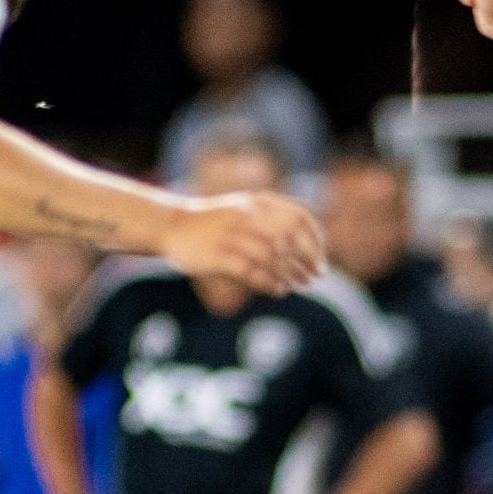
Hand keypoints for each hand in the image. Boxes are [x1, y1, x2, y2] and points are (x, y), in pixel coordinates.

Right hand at [159, 193, 323, 297]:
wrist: (172, 225)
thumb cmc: (216, 223)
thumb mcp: (246, 211)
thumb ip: (275, 223)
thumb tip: (312, 251)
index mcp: (257, 203)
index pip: (299, 218)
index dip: (315, 241)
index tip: (321, 261)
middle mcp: (246, 215)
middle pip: (288, 238)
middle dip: (307, 260)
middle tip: (315, 277)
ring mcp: (230, 234)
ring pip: (271, 256)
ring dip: (290, 274)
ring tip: (298, 286)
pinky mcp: (217, 255)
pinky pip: (250, 271)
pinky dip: (269, 283)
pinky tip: (279, 290)